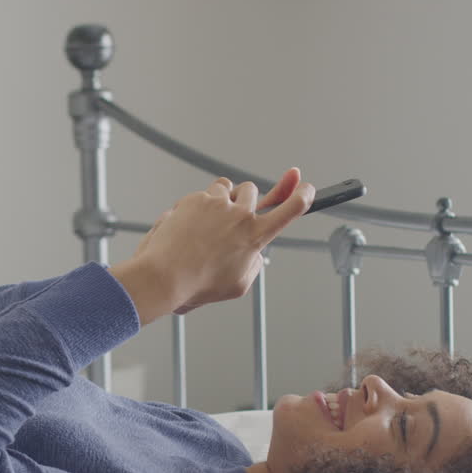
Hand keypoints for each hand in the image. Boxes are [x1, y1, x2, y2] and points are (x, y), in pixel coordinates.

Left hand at [112, 168, 314, 324]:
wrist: (164, 276)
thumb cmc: (199, 285)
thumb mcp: (238, 285)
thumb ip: (252, 264)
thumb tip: (255, 253)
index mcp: (255, 237)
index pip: (290, 210)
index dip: (301, 196)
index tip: (306, 187)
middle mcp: (240, 215)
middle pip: (251, 190)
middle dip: (243, 199)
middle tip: (229, 217)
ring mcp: (216, 204)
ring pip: (225, 187)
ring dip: (219, 199)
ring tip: (205, 225)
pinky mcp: (194, 199)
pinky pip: (201, 195)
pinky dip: (196, 207)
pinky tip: (186, 228)